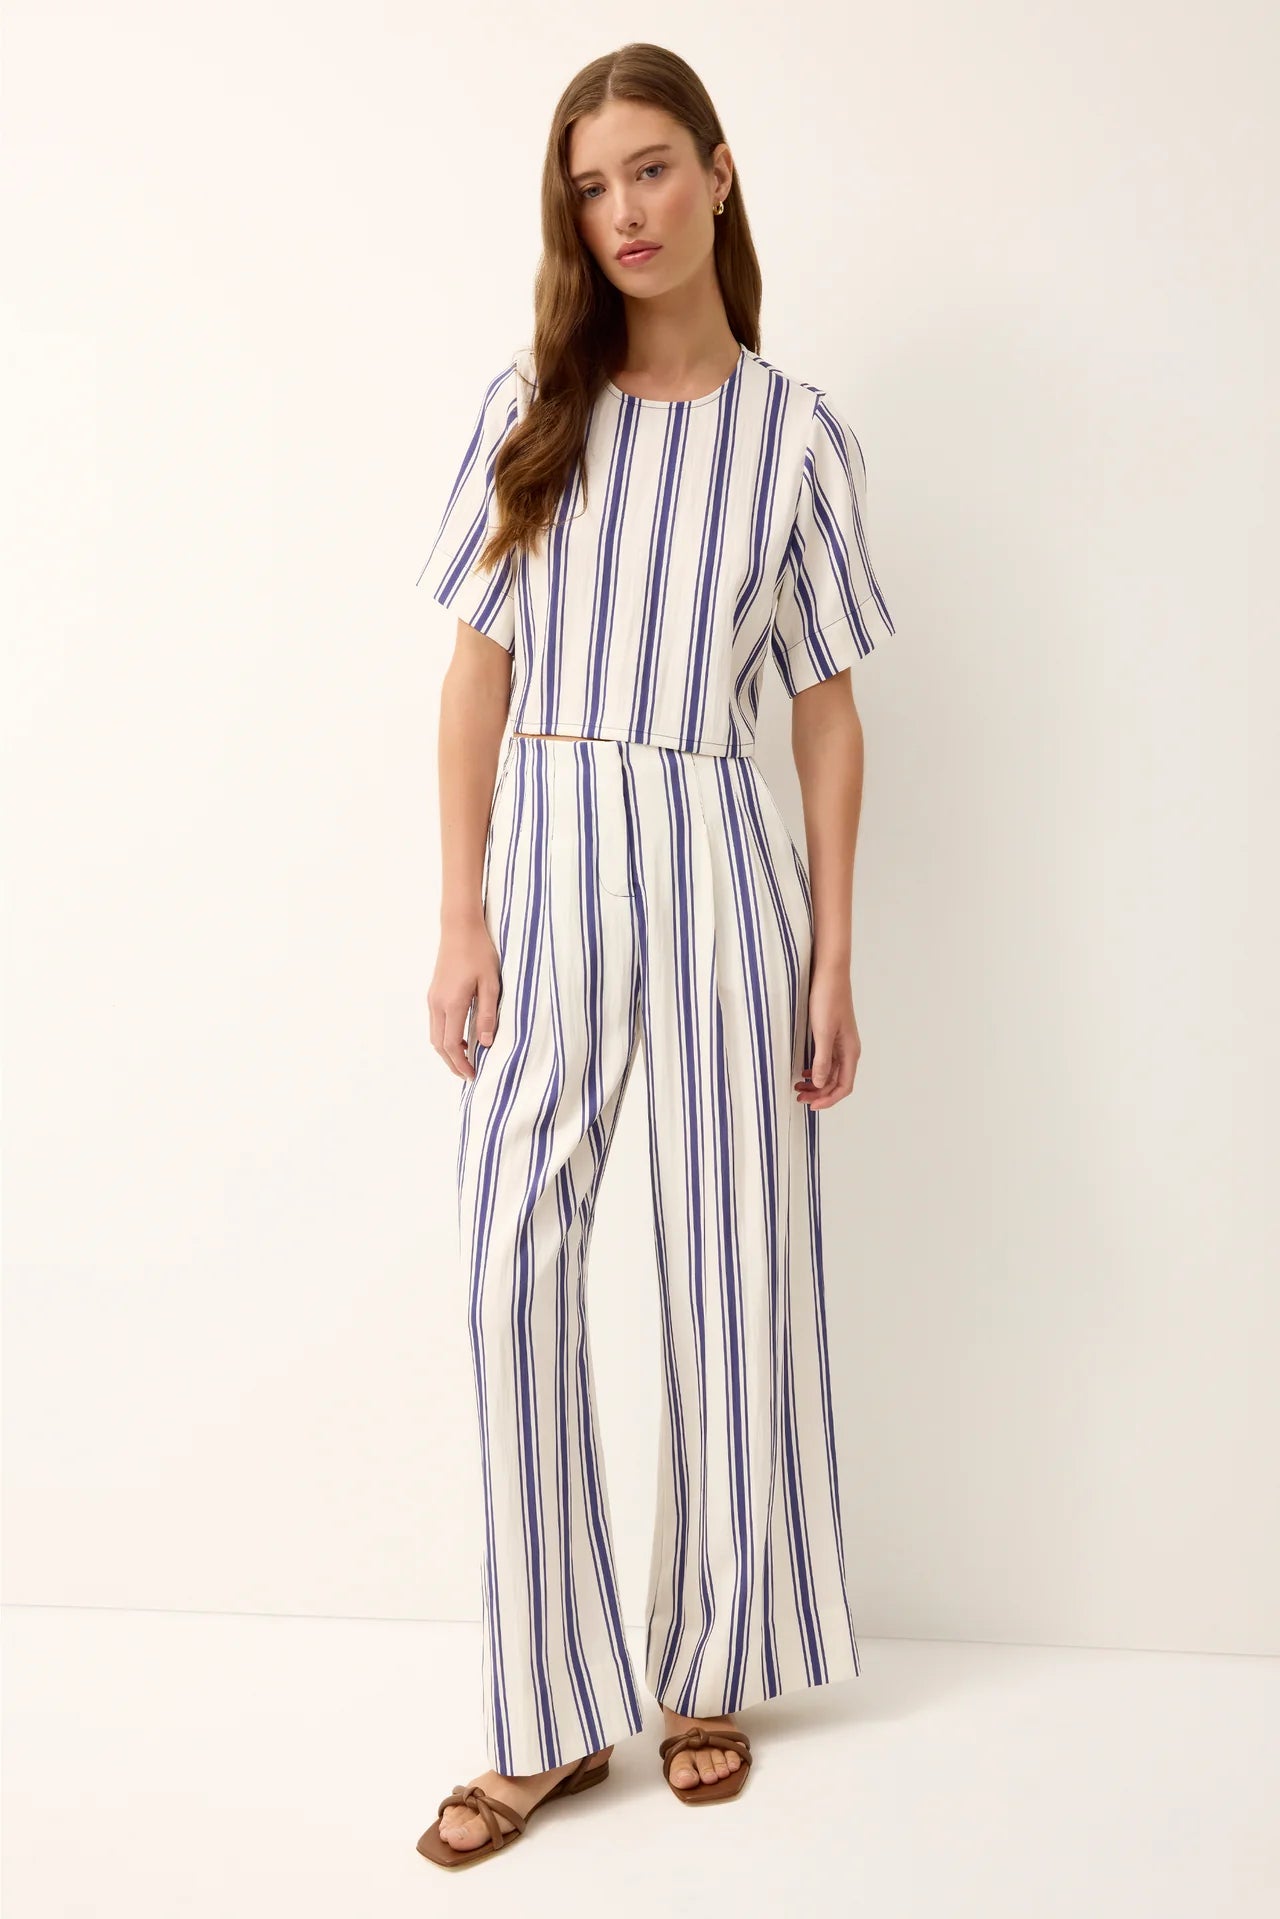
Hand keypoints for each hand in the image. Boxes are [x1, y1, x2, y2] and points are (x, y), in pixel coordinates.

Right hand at [428, 921, 501, 1080]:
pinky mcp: (433, 993)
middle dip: (452, 1063)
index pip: (451, 1045)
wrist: (460, 928)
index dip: (461, 1064)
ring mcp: (432, 998)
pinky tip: (461, 1037)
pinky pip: (435, 1023)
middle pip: (439, 1044)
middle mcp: (437, 1004)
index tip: (473, 1074)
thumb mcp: (491, 984)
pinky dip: (445, 1037)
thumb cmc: (479, 952)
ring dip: (447, 1051)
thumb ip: (488, 1015)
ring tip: (466, 1059)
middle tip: (469, 1074)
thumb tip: (485, 1043)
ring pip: (434, 1034)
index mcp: (452, 1003)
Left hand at [795, 963, 859, 1108]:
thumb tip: (820, 1084)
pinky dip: (815, 1069)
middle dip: (819, 1093)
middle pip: (836, 1082)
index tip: (810, 1105)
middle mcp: (848, 1049)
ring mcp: (840, 1042)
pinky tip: (803, 1069)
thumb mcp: (823, 1032)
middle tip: (798, 1096)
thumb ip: (822, 1059)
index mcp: (850, 1051)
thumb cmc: (828, 998)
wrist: (829, 972)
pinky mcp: (831, 1034)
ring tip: (797, 1085)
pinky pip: (826, 1060)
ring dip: (816, 1082)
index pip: (844, 1086)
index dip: (828, 1099)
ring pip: (830, 1072)